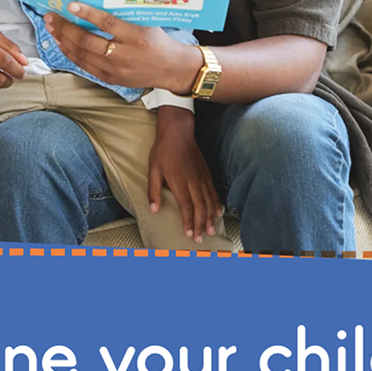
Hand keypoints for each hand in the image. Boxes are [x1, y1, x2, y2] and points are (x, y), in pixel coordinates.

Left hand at [44, 3, 199, 92]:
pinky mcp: (110, 79)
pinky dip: (71, 54)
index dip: (87, 14)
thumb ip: (124, 17)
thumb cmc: (158, 42)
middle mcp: (123, 55)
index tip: (71, 5)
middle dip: (65, 28)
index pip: (107, 24)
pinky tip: (62, 44)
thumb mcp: (146, 24)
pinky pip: (85, 66)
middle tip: (51, 17)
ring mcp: (115, 69)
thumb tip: (97, 3)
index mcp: (135, 36)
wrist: (171, 69)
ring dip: (63, 41)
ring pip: (82, 55)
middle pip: (88, 42)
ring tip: (51, 29)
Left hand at [148, 108, 222, 238]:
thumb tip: (153, 210)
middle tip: (201, 238)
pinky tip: (218, 213)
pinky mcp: (206, 173)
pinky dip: (216, 203)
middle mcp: (193, 181)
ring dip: (211, 217)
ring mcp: (202, 176)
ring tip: (212, 230)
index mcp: (179, 181)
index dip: (189, 221)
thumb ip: (153, 190)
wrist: (178, 131)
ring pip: (209, 201)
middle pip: (200, 207)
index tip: (189, 234)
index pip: (186, 206)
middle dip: (201, 224)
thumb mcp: (153, 169)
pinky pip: (213, 191)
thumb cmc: (162, 150)